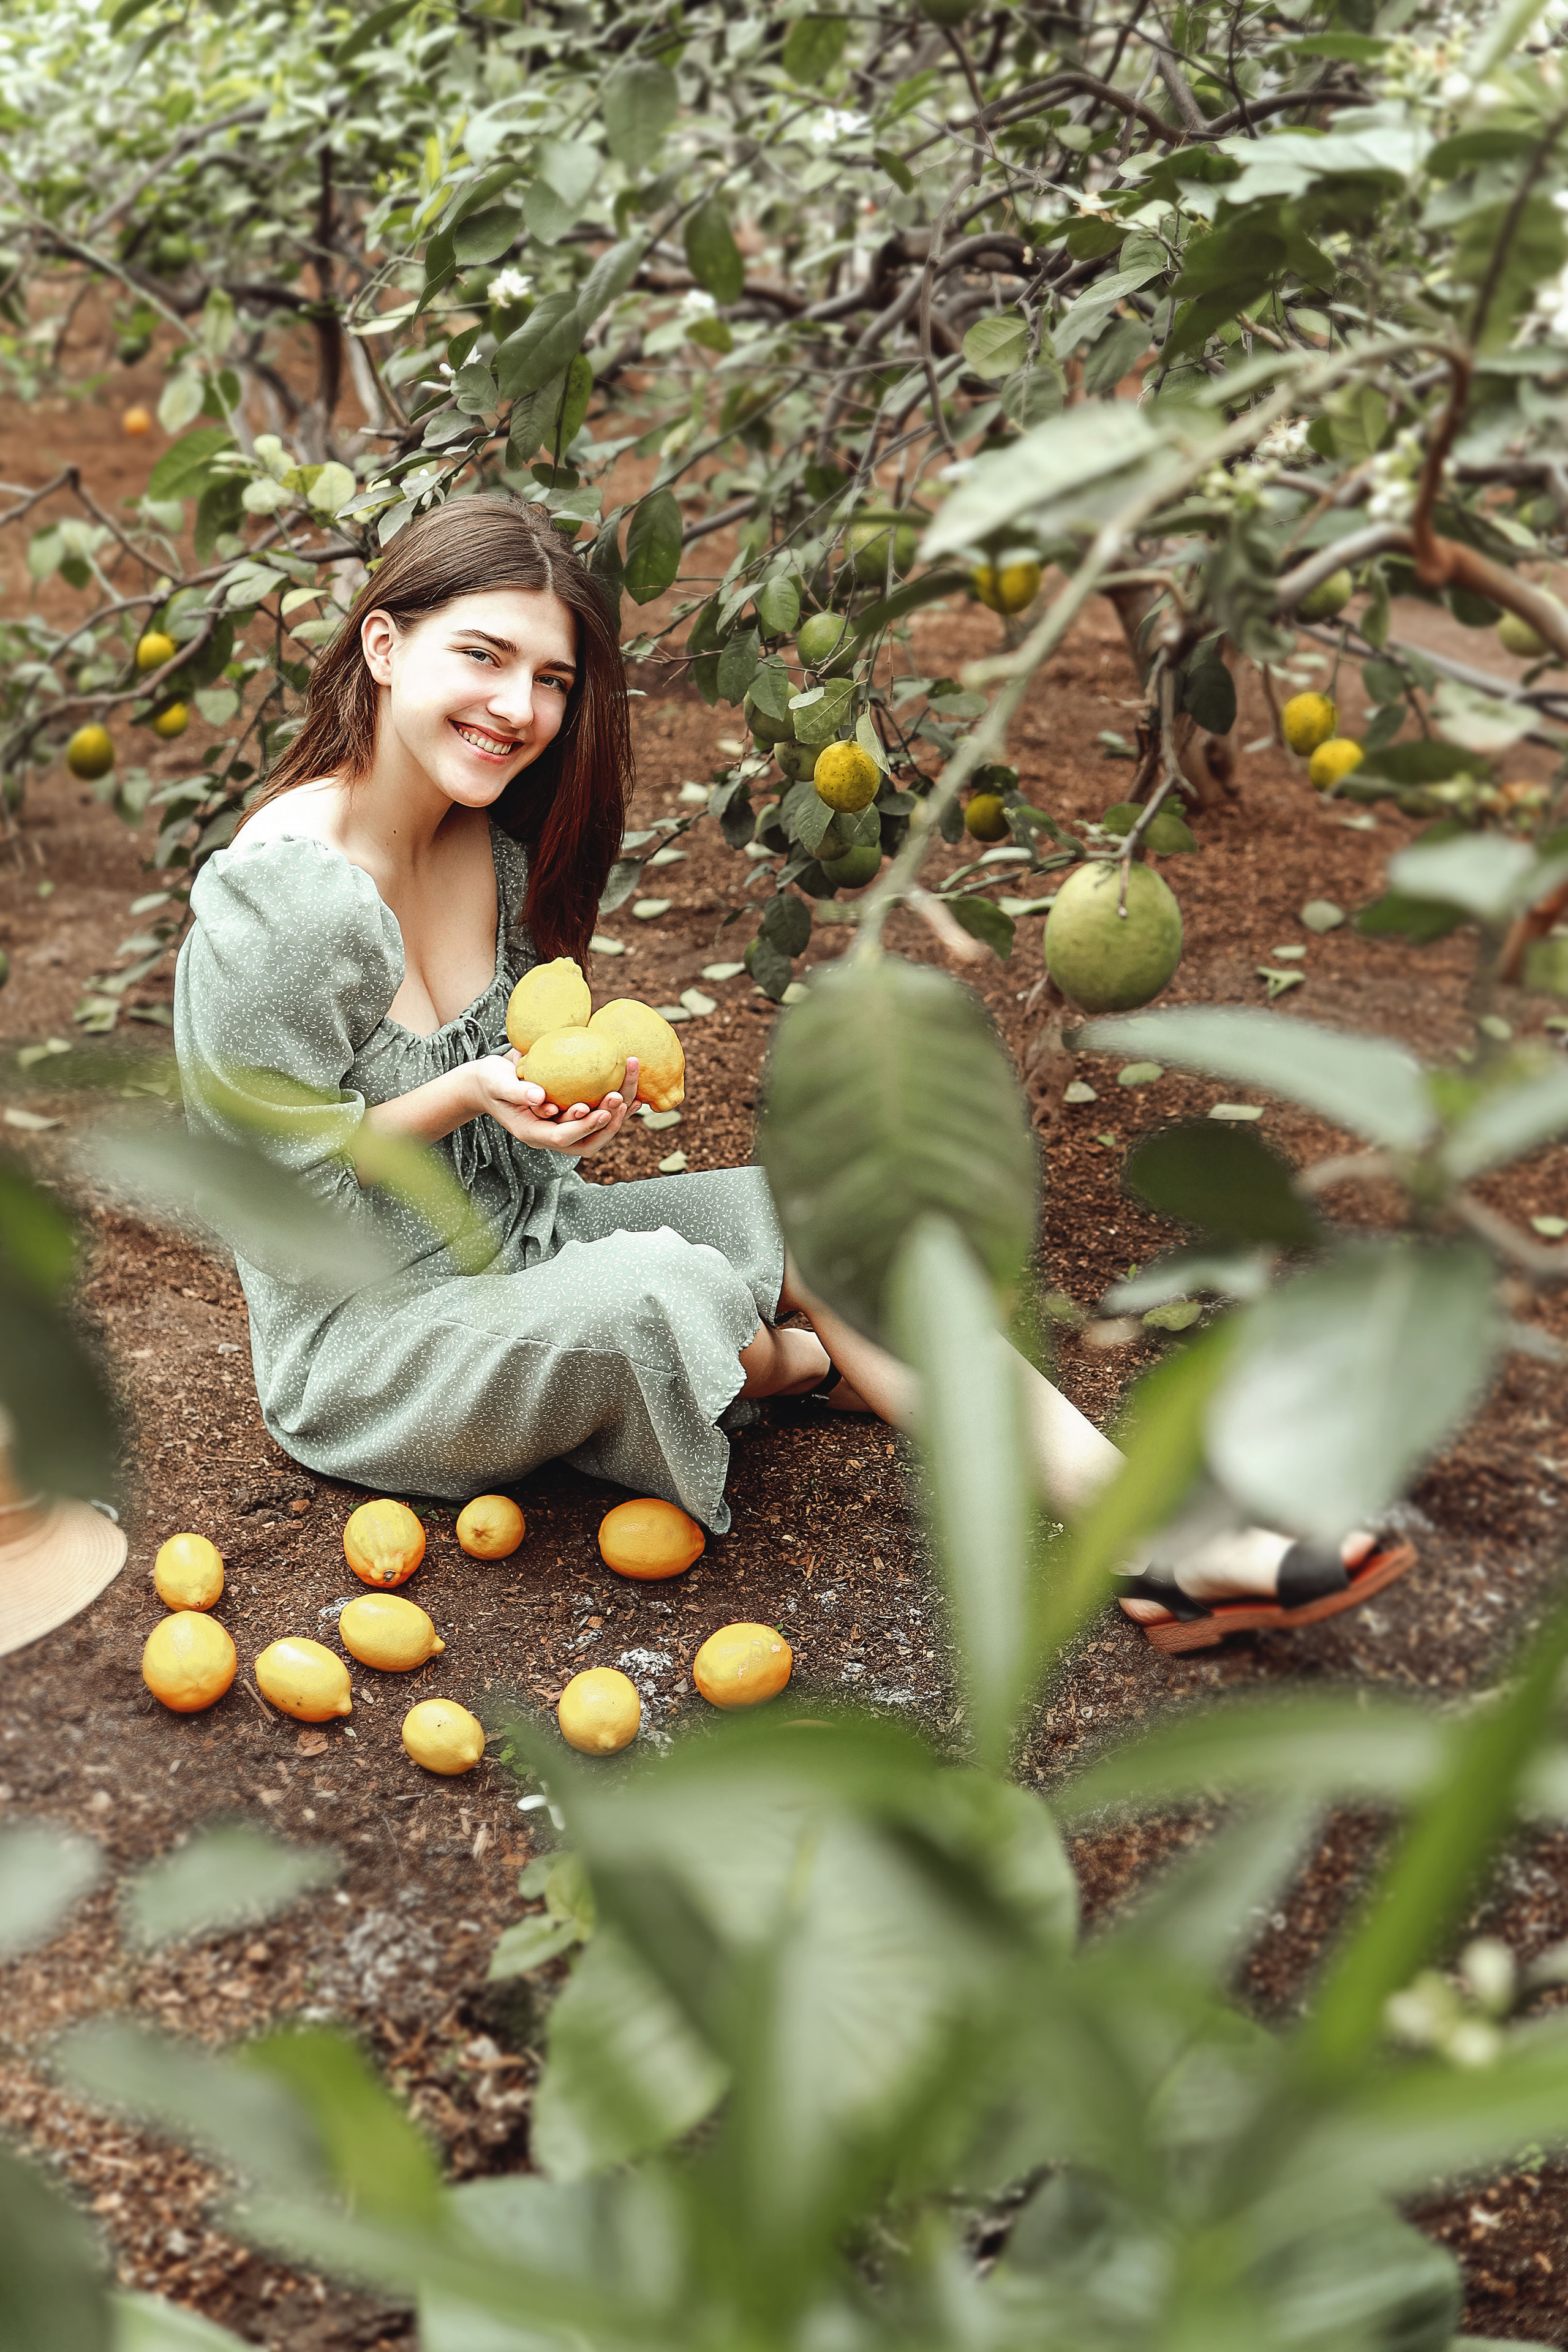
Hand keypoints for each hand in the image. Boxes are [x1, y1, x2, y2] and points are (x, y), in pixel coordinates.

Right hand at [470, 1051, 639, 1158]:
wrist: (491, 1081)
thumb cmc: (491, 1081)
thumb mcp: (498, 1083)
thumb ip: (516, 1091)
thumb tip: (539, 1097)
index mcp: (533, 1133)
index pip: (562, 1138)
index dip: (584, 1128)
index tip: (602, 1111)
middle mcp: (552, 1134)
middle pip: (586, 1141)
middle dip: (607, 1123)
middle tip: (620, 1097)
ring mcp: (563, 1125)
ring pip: (596, 1130)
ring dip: (617, 1114)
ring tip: (632, 1094)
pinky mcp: (571, 1113)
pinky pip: (598, 1115)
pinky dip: (616, 1106)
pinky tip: (632, 1090)